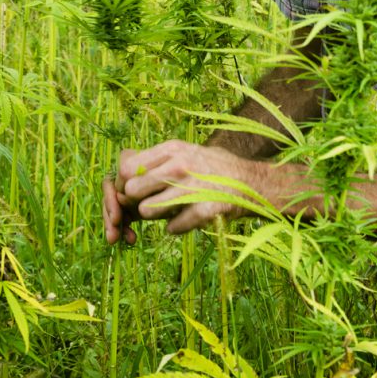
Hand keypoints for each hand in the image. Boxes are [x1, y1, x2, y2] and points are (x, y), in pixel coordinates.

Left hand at [102, 141, 255, 241]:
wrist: (253, 184)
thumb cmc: (214, 167)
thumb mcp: (187, 151)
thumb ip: (158, 159)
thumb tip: (124, 167)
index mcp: (173, 149)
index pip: (127, 167)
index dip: (124, 182)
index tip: (133, 190)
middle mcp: (179, 166)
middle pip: (132, 190)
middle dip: (137, 201)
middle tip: (148, 204)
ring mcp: (191, 189)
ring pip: (147, 211)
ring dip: (155, 216)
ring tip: (169, 211)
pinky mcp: (203, 211)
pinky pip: (172, 228)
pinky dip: (176, 227)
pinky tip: (187, 219)